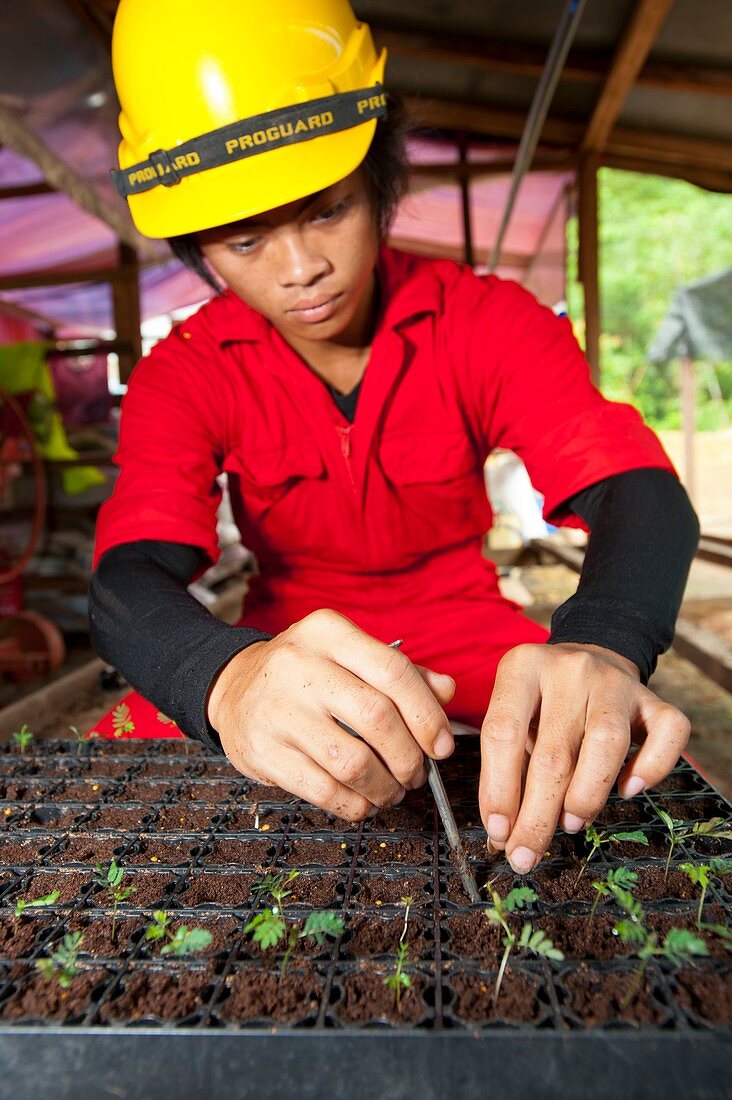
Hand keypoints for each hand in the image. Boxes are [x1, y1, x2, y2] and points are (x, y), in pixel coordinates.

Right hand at [207, 609, 455, 820]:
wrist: (232, 686)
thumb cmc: (305, 673)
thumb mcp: (348, 655)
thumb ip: (400, 672)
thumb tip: (447, 691)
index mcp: (327, 632)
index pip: (393, 670)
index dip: (427, 714)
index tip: (441, 745)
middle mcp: (299, 665)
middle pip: (377, 717)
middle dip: (409, 756)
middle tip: (417, 773)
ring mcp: (276, 709)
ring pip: (353, 761)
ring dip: (385, 787)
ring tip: (393, 790)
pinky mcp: (262, 750)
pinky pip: (323, 790)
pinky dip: (355, 805)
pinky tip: (364, 802)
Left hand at [478, 642, 690, 874]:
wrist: (593, 657)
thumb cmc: (544, 703)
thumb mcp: (515, 716)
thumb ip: (505, 765)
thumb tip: (503, 834)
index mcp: (522, 667)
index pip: (502, 732)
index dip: (498, 788)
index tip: (498, 832)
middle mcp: (569, 668)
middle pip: (554, 751)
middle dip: (537, 815)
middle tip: (526, 855)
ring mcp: (614, 681)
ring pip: (608, 743)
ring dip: (586, 795)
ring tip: (571, 825)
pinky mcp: (653, 697)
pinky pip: (667, 733)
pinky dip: (651, 768)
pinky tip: (628, 789)